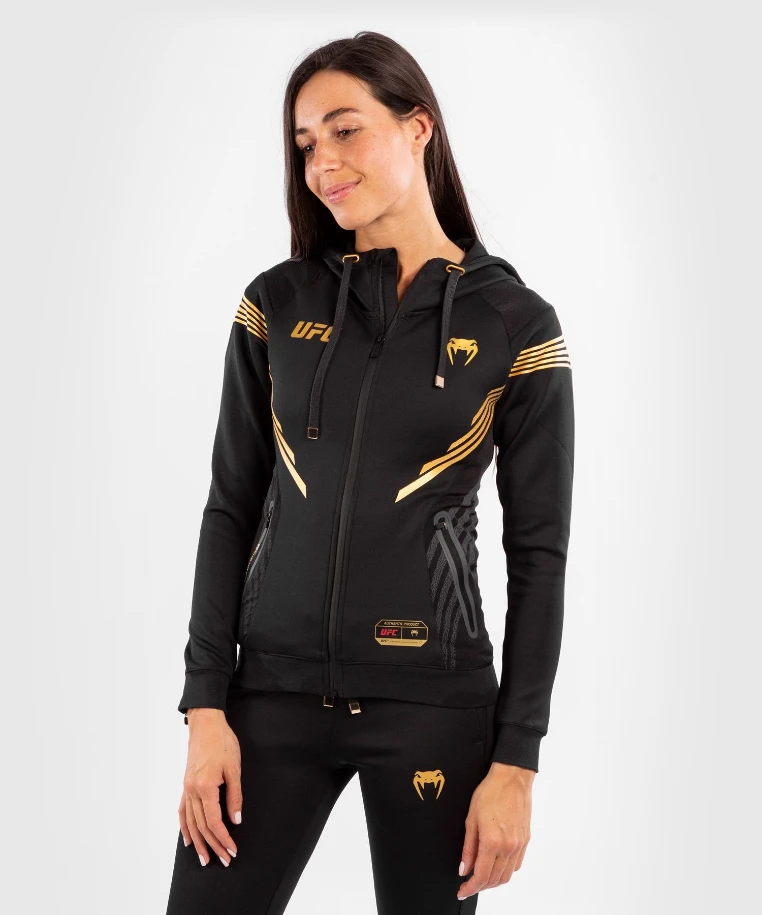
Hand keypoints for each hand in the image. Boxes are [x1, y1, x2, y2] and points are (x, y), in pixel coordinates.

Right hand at [178, 708, 242, 866]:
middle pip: (202, 826)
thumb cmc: (222, 742)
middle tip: (224, 860)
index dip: (224, 838)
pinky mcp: (185, 785)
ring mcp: (186, 789)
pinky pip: (182, 811)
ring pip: (191, 822)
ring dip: (199, 842)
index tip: (233, 850)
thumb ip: (235, 795)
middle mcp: (192, 791)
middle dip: (214, 845)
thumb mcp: (234, 768)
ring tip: (205, 859)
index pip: (214, 821)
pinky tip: (188, 840)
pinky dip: (185, 827)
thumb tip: (236, 819)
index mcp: (205, 787)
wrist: (205, 724)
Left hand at [456, 761, 534, 899]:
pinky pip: (516, 865)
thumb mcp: (471, 819)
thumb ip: (468, 847)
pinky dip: (506, 871)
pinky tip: (496, 866)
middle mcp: (509, 847)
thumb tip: (464, 868)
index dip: (470, 888)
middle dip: (481, 886)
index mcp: (493, 842)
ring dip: (494, 881)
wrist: (512, 778)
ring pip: (508, 875)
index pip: (481, 876)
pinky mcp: (526, 840)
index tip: (462, 891)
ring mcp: (519, 844)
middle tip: (469, 885)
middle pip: (495, 879)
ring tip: (481, 877)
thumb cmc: (490, 792)